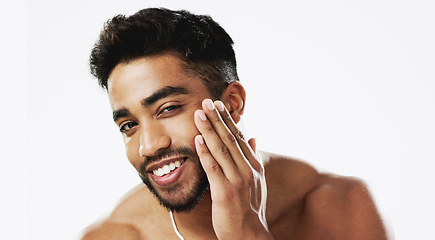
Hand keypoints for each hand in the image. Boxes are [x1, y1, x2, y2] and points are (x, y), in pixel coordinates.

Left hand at [194, 99, 272, 239]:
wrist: (248, 234)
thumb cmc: (249, 207)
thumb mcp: (257, 180)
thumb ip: (253, 157)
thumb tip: (254, 137)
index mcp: (254, 164)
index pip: (239, 136)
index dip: (228, 119)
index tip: (218, 104)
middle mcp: (247, 169)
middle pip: (230, 138)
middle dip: (217, 118)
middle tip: (207, 101)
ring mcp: (237, 180)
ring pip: (221, 149)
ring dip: (209, 129)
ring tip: (199, 113)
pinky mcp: (225, 191)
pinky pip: (213, 167)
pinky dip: (204, 151)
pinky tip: (197, 139)